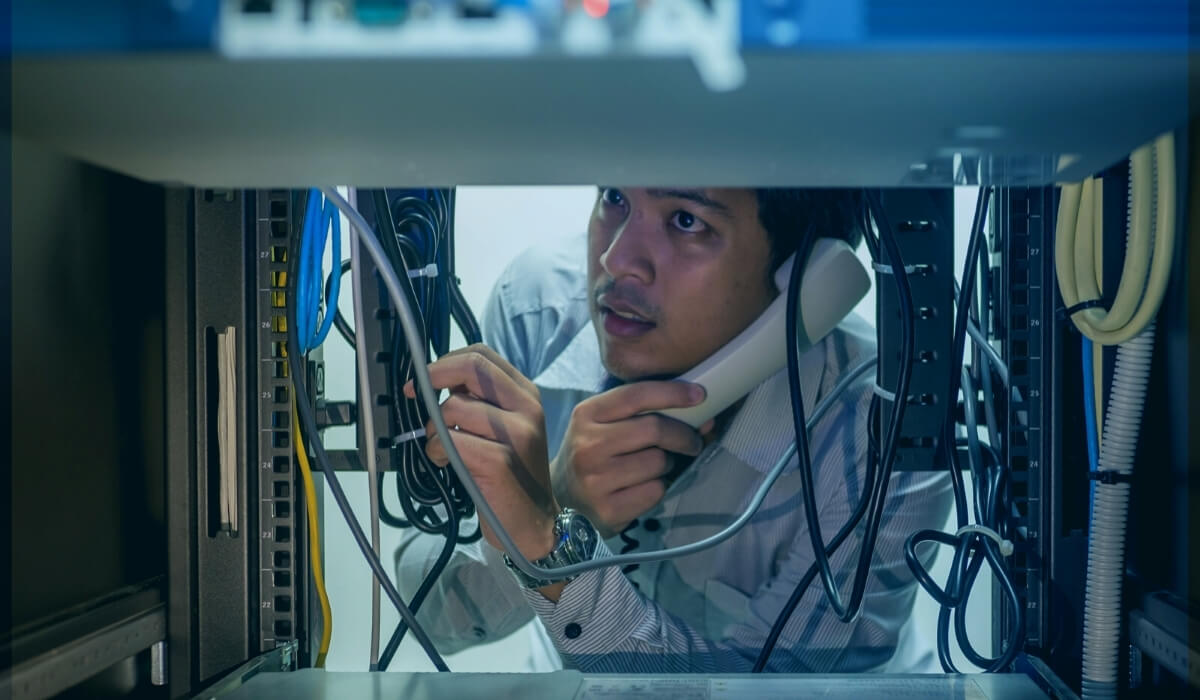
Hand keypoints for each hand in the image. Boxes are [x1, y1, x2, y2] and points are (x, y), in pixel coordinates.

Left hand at [403, 344, 558, 563]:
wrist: (532, 521)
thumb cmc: (509, 474)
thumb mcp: (501, 427)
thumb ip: (480, 400)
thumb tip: (436, 378)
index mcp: (526, 394)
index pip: (482, 355)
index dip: (446, 361)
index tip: (425, 377)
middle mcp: (527, 408)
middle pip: (472, 368)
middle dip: (434, 377)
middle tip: (414, 394)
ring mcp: (518, 434)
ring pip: (454, 408)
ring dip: (435, 429)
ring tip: (443, 448)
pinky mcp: (501, 461)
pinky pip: (452, 442)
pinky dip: (438, 451)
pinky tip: (446, 463)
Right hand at [551, 381, 713, 536]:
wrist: (561, 500)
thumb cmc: (592, 455)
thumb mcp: (603, 425)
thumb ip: (643, 414)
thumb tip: (703, 418)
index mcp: (586, 415)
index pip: (637, 395)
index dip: (673, 393)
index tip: (700, 396)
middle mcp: (587, 445)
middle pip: (654, 429)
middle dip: (683, 434)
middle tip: (692, 442)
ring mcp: (596, 479)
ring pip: (658, 462)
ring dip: (667, 465)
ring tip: (652, 468)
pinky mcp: (608, 509)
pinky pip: (655, 491)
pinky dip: (657, 488)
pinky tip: (641, 488)